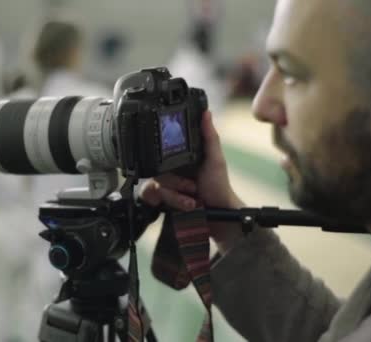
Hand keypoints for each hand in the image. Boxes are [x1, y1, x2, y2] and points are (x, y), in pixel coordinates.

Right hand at [140, 111, 244, 252]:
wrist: (217, 216)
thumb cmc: (218, 187)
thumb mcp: (216, 160)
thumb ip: (209, 137)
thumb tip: (206, 113)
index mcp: (181, 155)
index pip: (163, 147)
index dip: (166, 152)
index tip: (179, 163)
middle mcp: (169, 168)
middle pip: (156, 168)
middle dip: (175, 181)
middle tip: (192, 186)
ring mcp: (164, 184)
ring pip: (154, 183)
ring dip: (175, 193)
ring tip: (191, 199)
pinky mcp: (160, 199)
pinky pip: (151, 196)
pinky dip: (171, 201)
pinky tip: (185, 204)